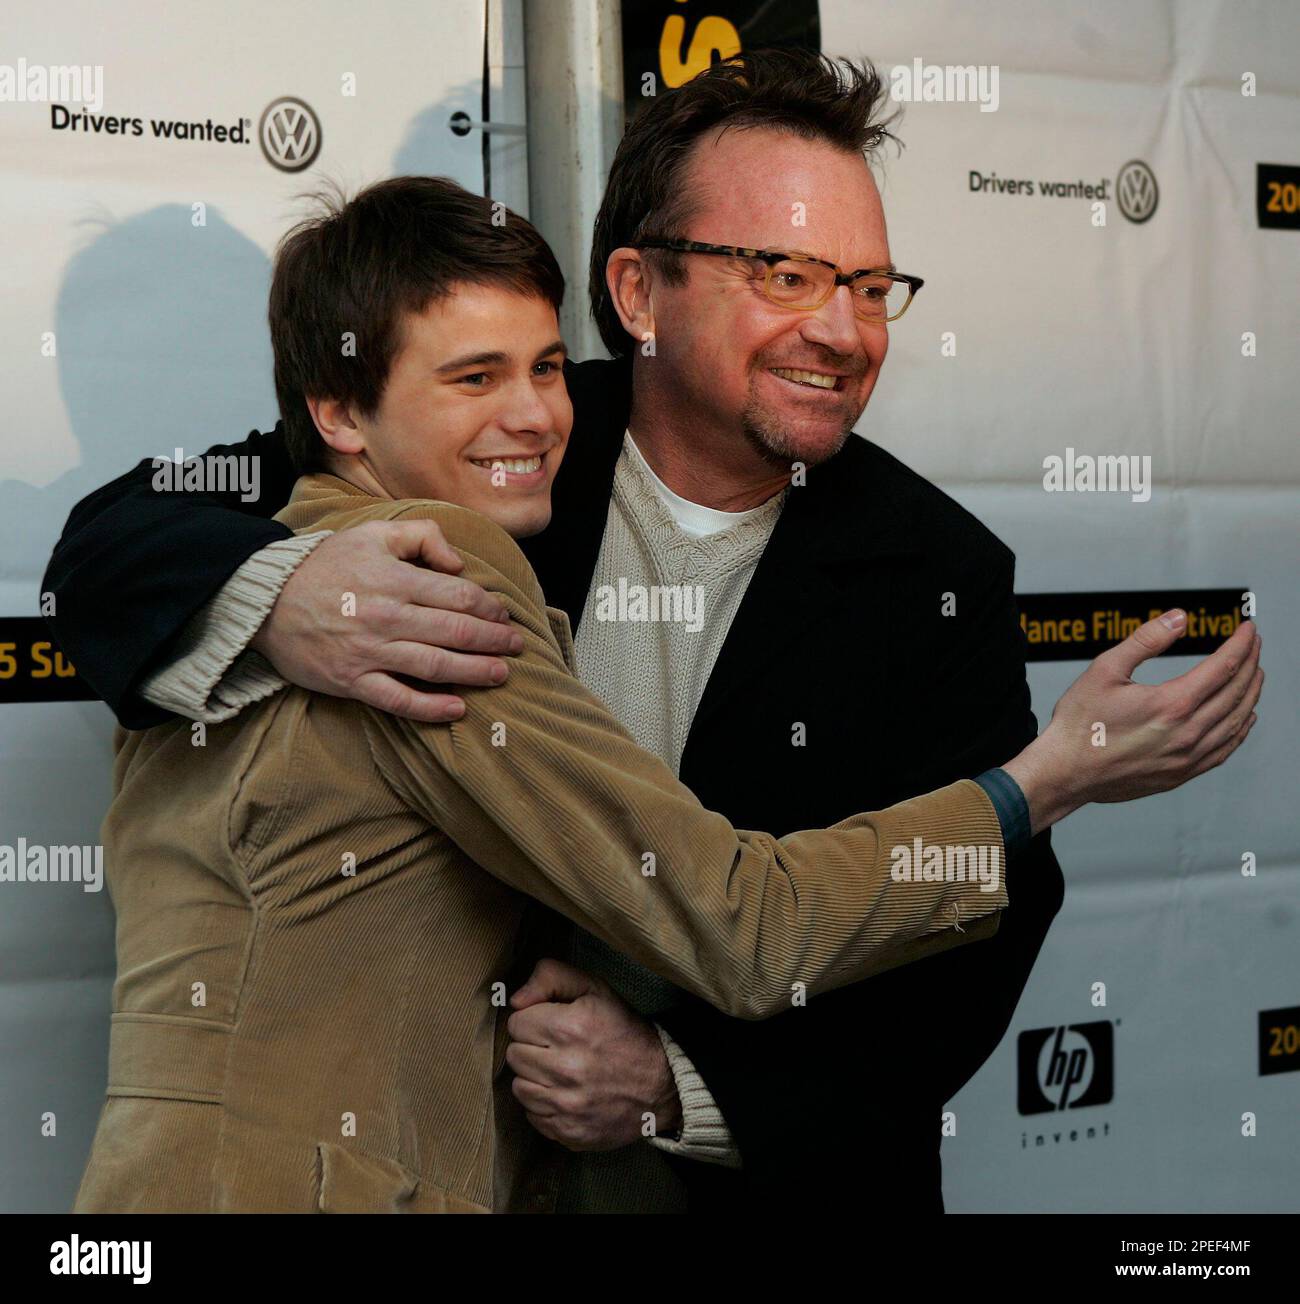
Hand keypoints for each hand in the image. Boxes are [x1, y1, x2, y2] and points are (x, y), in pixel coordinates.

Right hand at [250, 520, 523, 722]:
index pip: (458, 595)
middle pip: (455, 632)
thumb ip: (421, 536)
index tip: (503, 615)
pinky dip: (430, 708)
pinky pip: (398, 700)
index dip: (489, 607)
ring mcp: (369, 652)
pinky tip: (458, 708)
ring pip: (435, 666)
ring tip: (501, 674)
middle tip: (516, 646)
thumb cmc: (324, 565)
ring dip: (475, 672)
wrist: (265, 601)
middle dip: (493, 641)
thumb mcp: (372, 533)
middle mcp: (386, 617)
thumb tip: (457, 563)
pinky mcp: (352, 681)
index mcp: (394, 580)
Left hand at [506, 958, 681, 1151]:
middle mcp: (566, 1069)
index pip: (516, 1023)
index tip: (553, 1024)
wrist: (661, 1084)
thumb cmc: (624, 1032)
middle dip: (532, 1048)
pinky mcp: (568, 1132)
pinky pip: (532, 1115)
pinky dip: (544, 1105)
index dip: (534, 1020)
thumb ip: (551, 977)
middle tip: (558, 1048)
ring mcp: (566, 1106)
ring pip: (519, 1087)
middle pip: (514, 1055)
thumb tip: (515, 1000)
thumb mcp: (595, 990)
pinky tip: (565, 1093)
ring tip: (561, 1071)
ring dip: (535, 1077)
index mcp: (570, 1028)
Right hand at [1004, 611, 1261, 833]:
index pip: (1224, 667)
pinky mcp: (1181, 774)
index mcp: (1171, 704)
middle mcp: (1187, 732)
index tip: (1247, 629)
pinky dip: (1241, 729)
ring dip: (1251, 694)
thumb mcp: (1105, 669)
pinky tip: (1244, 718)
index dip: (1241, 644)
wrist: (1065, 771)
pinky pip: (1225, 749)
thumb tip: (1179, 618)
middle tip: (1254, 645)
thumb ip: (1145, 640)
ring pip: (1237, 721)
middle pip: (1236, 692)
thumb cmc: (1078, 723)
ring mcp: (1187, 757)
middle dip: (1251, 663)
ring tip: (1255, 674)